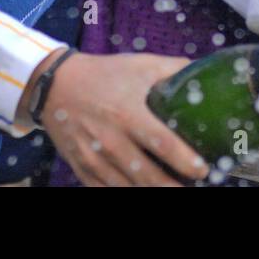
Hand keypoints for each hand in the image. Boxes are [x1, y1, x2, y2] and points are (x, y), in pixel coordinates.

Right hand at [32, 52, 208, 186]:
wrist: (55, 85)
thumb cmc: (103, 74)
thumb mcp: (139, 65)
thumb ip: (173, 69)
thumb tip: (203, 73)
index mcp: (128, 114)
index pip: (163, 144)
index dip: (185, 161)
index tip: (202, 169)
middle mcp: (112, 140)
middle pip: (148, 177)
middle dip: (173, 187)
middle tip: (191, 187)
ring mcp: (95, 158)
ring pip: (129, 188)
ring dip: (152, 192)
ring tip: (172, 190)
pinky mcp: (82, 169)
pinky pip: (105, 192)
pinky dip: (124, 193)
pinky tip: (140, 190)